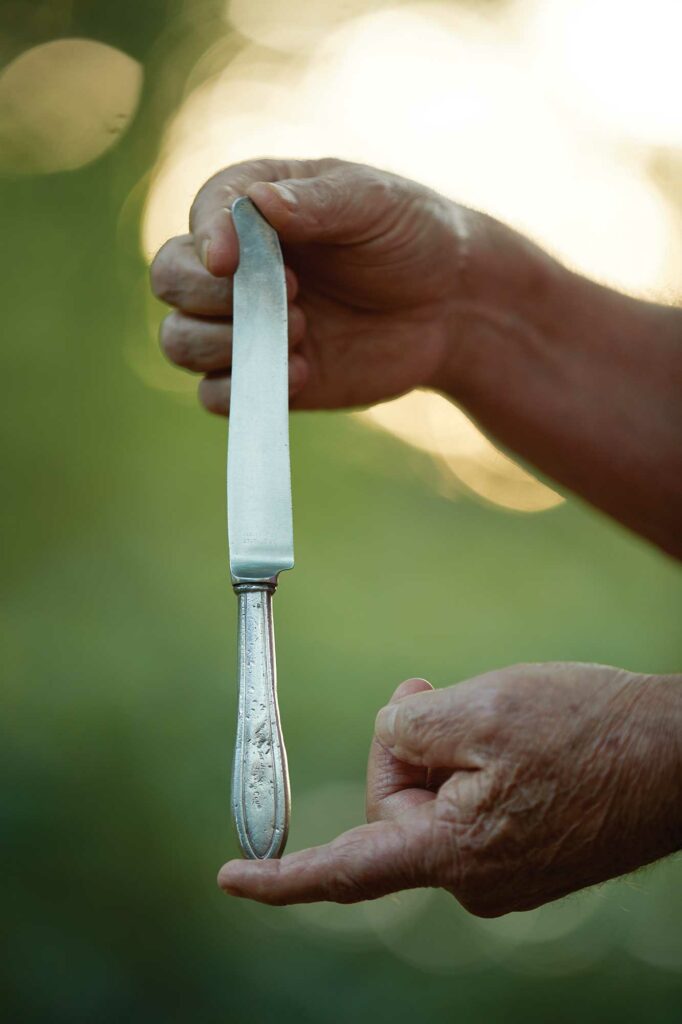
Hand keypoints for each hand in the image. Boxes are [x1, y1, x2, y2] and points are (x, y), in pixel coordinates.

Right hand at [149, 157, 498, 412]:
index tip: (232, 261)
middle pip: (170, 278)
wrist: (454, 308)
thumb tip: (257, 203)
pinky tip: (300, 373)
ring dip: (223, 343)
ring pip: (178, 340)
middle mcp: (238, 266)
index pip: (203, 215)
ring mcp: (246, 325)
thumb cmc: (413, 236)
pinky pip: (214, 394)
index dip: (207, 238)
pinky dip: (242, 390)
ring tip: (301, 332)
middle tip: (289, 295)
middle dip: (206, 293)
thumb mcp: (373, 203)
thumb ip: (317, 203)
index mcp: (255, 207)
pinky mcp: (264, 375)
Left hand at [217, 665, 680, 913]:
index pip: (344, 872)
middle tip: (429, 694)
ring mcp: (506, 871)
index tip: (230, 881)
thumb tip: (391, 744)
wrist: (680, 757)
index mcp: (455, 855)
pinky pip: (470, 807)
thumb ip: (404, 733)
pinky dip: (469, 766)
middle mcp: (476, 879)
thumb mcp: (477, 710)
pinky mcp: (529, 853)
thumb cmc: (586, 730)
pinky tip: (508, 735)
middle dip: (404, 747)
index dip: (280, 880)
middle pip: (394, 806)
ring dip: (442, 749)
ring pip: (434, 800)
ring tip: (484, 710)